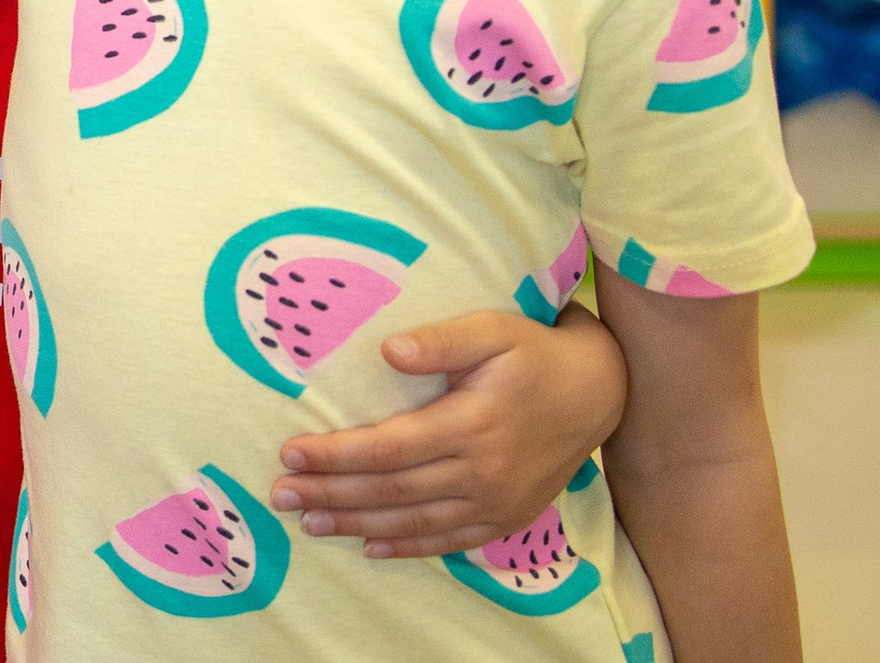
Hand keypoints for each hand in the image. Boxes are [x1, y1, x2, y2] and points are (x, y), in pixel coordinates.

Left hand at [268, 305, 626, 557]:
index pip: (387, 448)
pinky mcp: (506, 517)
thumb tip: (388, 350)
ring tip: (309, 522)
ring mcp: (495, 502)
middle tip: (279, 494)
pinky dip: (407, 547)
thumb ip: (442, 341)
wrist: (600, 393)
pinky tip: (371, 548)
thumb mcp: (493, 330)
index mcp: (470, 426)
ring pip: (412, 522)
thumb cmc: (534, 354)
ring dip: (356, 524)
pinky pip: (448, 540)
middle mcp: (481, 472)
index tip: (290, 453)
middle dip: (330, 493)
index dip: (335, 454)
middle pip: (390, 491)